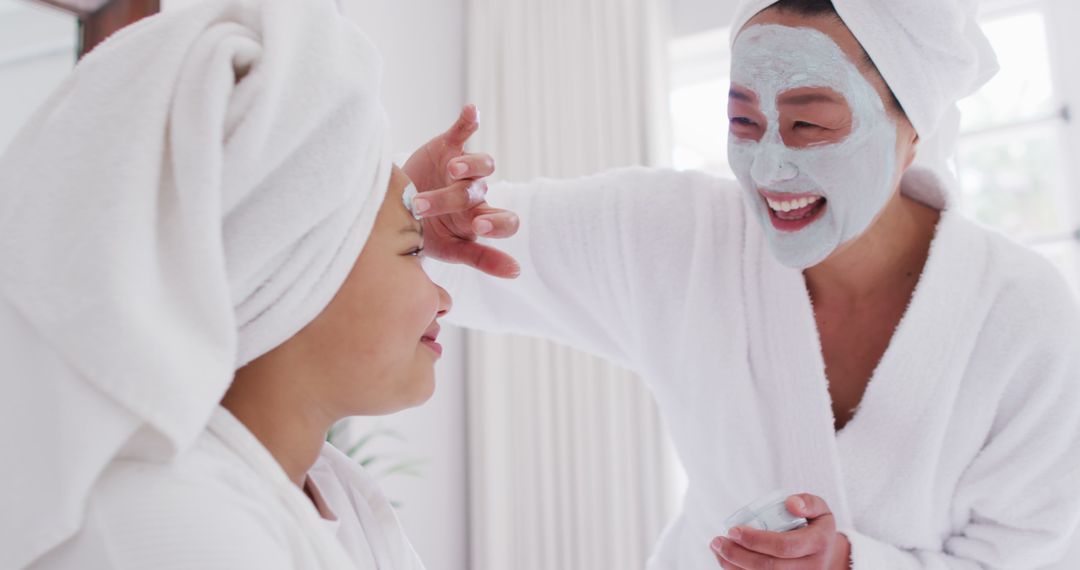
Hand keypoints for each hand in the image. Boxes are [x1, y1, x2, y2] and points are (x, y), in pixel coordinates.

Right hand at [402, 104, 519, 277]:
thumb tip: (517, 271)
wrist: (397, 211)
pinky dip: (468, 121)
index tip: (478, 228)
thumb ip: (482, 259)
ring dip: (468, 165)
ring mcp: (462, 169)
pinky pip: (462, 132)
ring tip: (453, 169)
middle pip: (477, 193)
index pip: (504, 221)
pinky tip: (472, 111)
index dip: (497, 223)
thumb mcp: (452, 251)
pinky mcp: (448, 147)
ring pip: (478, 163)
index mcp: (479, 220)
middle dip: (451, 199)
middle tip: (423, 206)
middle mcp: (476, 194)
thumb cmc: (429, 235)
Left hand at [710, 494, 850, 569]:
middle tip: (718, 541)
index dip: (755, 540)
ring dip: (734, 566)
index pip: (784, 546)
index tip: (733, 530)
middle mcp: (812, 568)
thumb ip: (808, 502)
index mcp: (818, 544)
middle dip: (738, 555)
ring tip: (717, 549)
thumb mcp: (820, 509)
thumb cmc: (816, 526)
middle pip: (769, 567)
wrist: (827, 555)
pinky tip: (725, 561)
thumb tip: (791, 504)